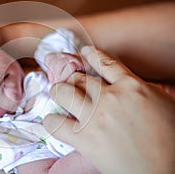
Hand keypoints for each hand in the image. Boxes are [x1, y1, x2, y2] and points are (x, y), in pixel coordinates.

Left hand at [44, 46, 174, 173]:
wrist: (163, 170)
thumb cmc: (169, 140)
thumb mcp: (162, 104)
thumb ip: (142, 91)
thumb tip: (130, 85)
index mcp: (132, 86)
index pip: (106, 63)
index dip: (92, 55)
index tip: (84, 52)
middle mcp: (110, 97)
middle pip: (80, 78)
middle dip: (72, 79)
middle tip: (69, 83)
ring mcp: (95, 116)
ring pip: (64, 92)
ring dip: (58, 92)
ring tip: (58, 94)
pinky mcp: (84, 137)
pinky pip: (55, 123)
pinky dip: (51, 121)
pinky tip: (53, 121)